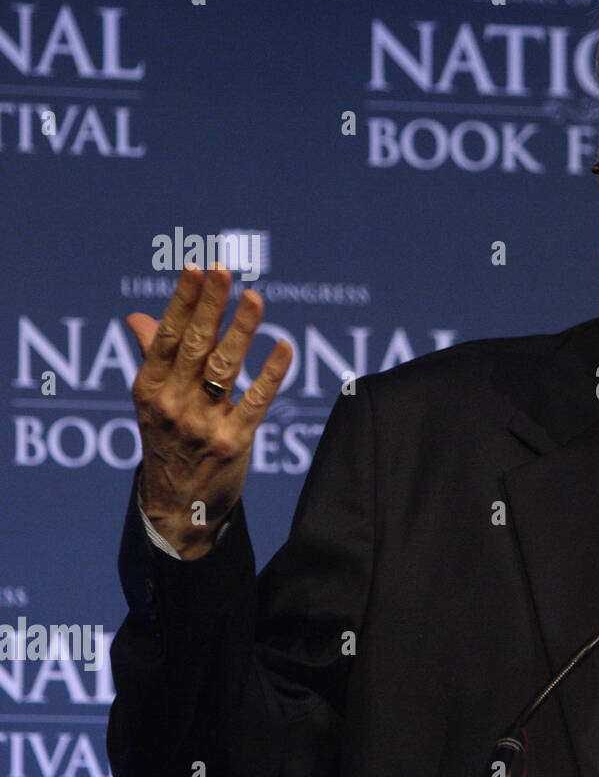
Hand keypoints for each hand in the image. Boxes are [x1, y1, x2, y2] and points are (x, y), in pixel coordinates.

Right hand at [126, 262, 291, 558]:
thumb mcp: (152, 402)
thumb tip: (137, 317)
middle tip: (225, 270)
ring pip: (225, 368)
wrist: (177, 507)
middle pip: (195, 345)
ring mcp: (202, 423)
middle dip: (211, 305)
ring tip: (256, 297)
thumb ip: (153, 356)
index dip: (183, 302)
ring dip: (242, 330)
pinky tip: (284, 346)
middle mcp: (172, 403)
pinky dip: (271, 373)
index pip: (167, 336)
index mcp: (149, 387)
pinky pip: (255, 402)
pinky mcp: (233, 442)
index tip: (197, 269)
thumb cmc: (169, 444)